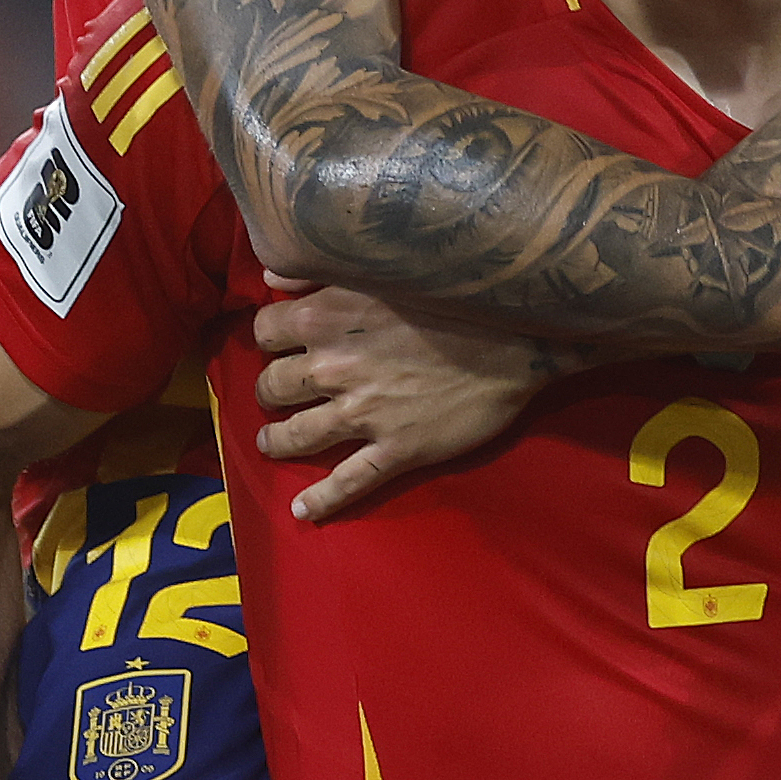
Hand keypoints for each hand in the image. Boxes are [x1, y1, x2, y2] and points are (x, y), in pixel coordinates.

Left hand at [250, 278, 557, 519]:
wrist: (516, 336)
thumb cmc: (450, 294)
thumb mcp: (378, 269)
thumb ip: (318, 273)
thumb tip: (271, 278)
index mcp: (326, 318)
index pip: (265, 332)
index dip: (269, 339)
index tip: (279, 344)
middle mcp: (334, 368)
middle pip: (272, 387)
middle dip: (270, 391)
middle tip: (278, 394)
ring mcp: (364, 414)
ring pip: (298, 436)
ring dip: (277, 442)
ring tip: (272, 444)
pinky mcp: (396, 449)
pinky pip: (349, 481)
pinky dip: (322, 499)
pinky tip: (302, 510)